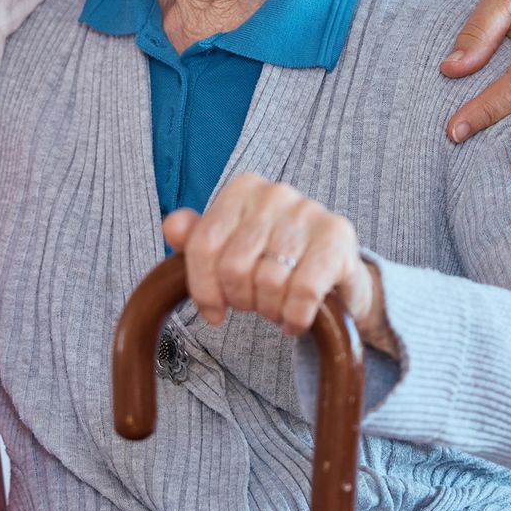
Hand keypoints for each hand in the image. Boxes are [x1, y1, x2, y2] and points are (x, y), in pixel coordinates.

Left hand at [162, 173, 395, 355]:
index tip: (213, 311)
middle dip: (241, 299)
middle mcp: (276, 192)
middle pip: (234, 266)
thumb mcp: (231, 248)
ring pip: (268, 281)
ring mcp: (310, 212)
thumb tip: (172, 227)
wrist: (338, 275)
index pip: (203, 244)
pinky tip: (295, 320)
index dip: (203, 288)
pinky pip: (303, 292)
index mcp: (243, 189)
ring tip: (277, 309)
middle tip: (254, 305)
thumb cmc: (275, 260)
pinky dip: (295, 317)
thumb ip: (197, 239)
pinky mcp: (338, 238)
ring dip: (270, 310)